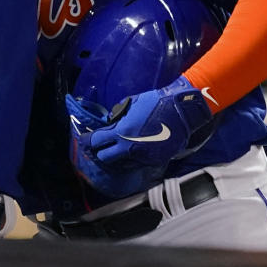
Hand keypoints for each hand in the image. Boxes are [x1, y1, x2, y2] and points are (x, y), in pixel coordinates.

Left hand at [68, 76, 212, 196]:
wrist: (182, 111)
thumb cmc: (156, 103)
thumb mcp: (131, 103)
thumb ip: (118, 115)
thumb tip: (111, 121)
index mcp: (121, 131)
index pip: (96, 141)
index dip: (88, 140)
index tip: (84, 140)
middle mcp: (129, 147)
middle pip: (105, 157)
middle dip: (100, 152)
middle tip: (101, 146)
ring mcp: (142, 156)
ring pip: (121, 164)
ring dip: (117, 157)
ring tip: (119, 149)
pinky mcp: (154, 161)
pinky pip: (137, 163)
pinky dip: (133, 159)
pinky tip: (134, 151)